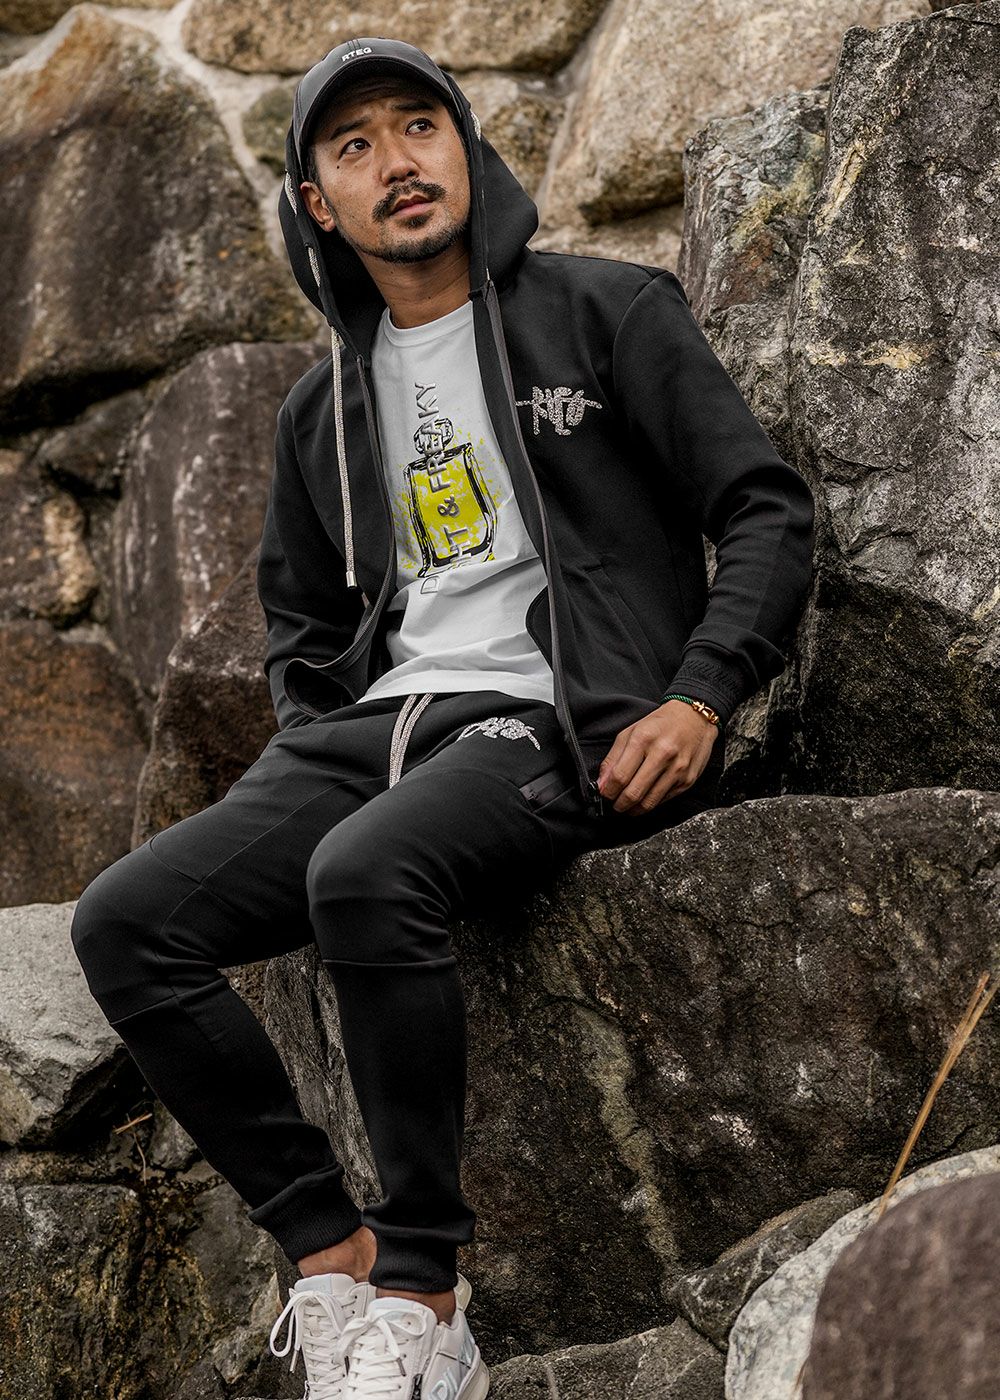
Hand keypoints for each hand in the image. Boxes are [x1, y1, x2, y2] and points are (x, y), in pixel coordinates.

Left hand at [596, 699, 718, 815]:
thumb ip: (613, 758)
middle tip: (615, 804)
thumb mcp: (631, 732)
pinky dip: (651, 803)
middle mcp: (662, 754)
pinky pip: (663, 800)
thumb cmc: (661, 724)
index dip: (608, 791)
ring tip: (628, 806)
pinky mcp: (687, 780)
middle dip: (619, 805)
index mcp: (643, 739)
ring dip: (633, 809)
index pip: (620, 776)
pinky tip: (645, 797)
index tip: (605, 795)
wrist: (695, 718)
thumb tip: (602, 784)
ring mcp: (677, 769)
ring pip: (649, 802)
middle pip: (633, 793)